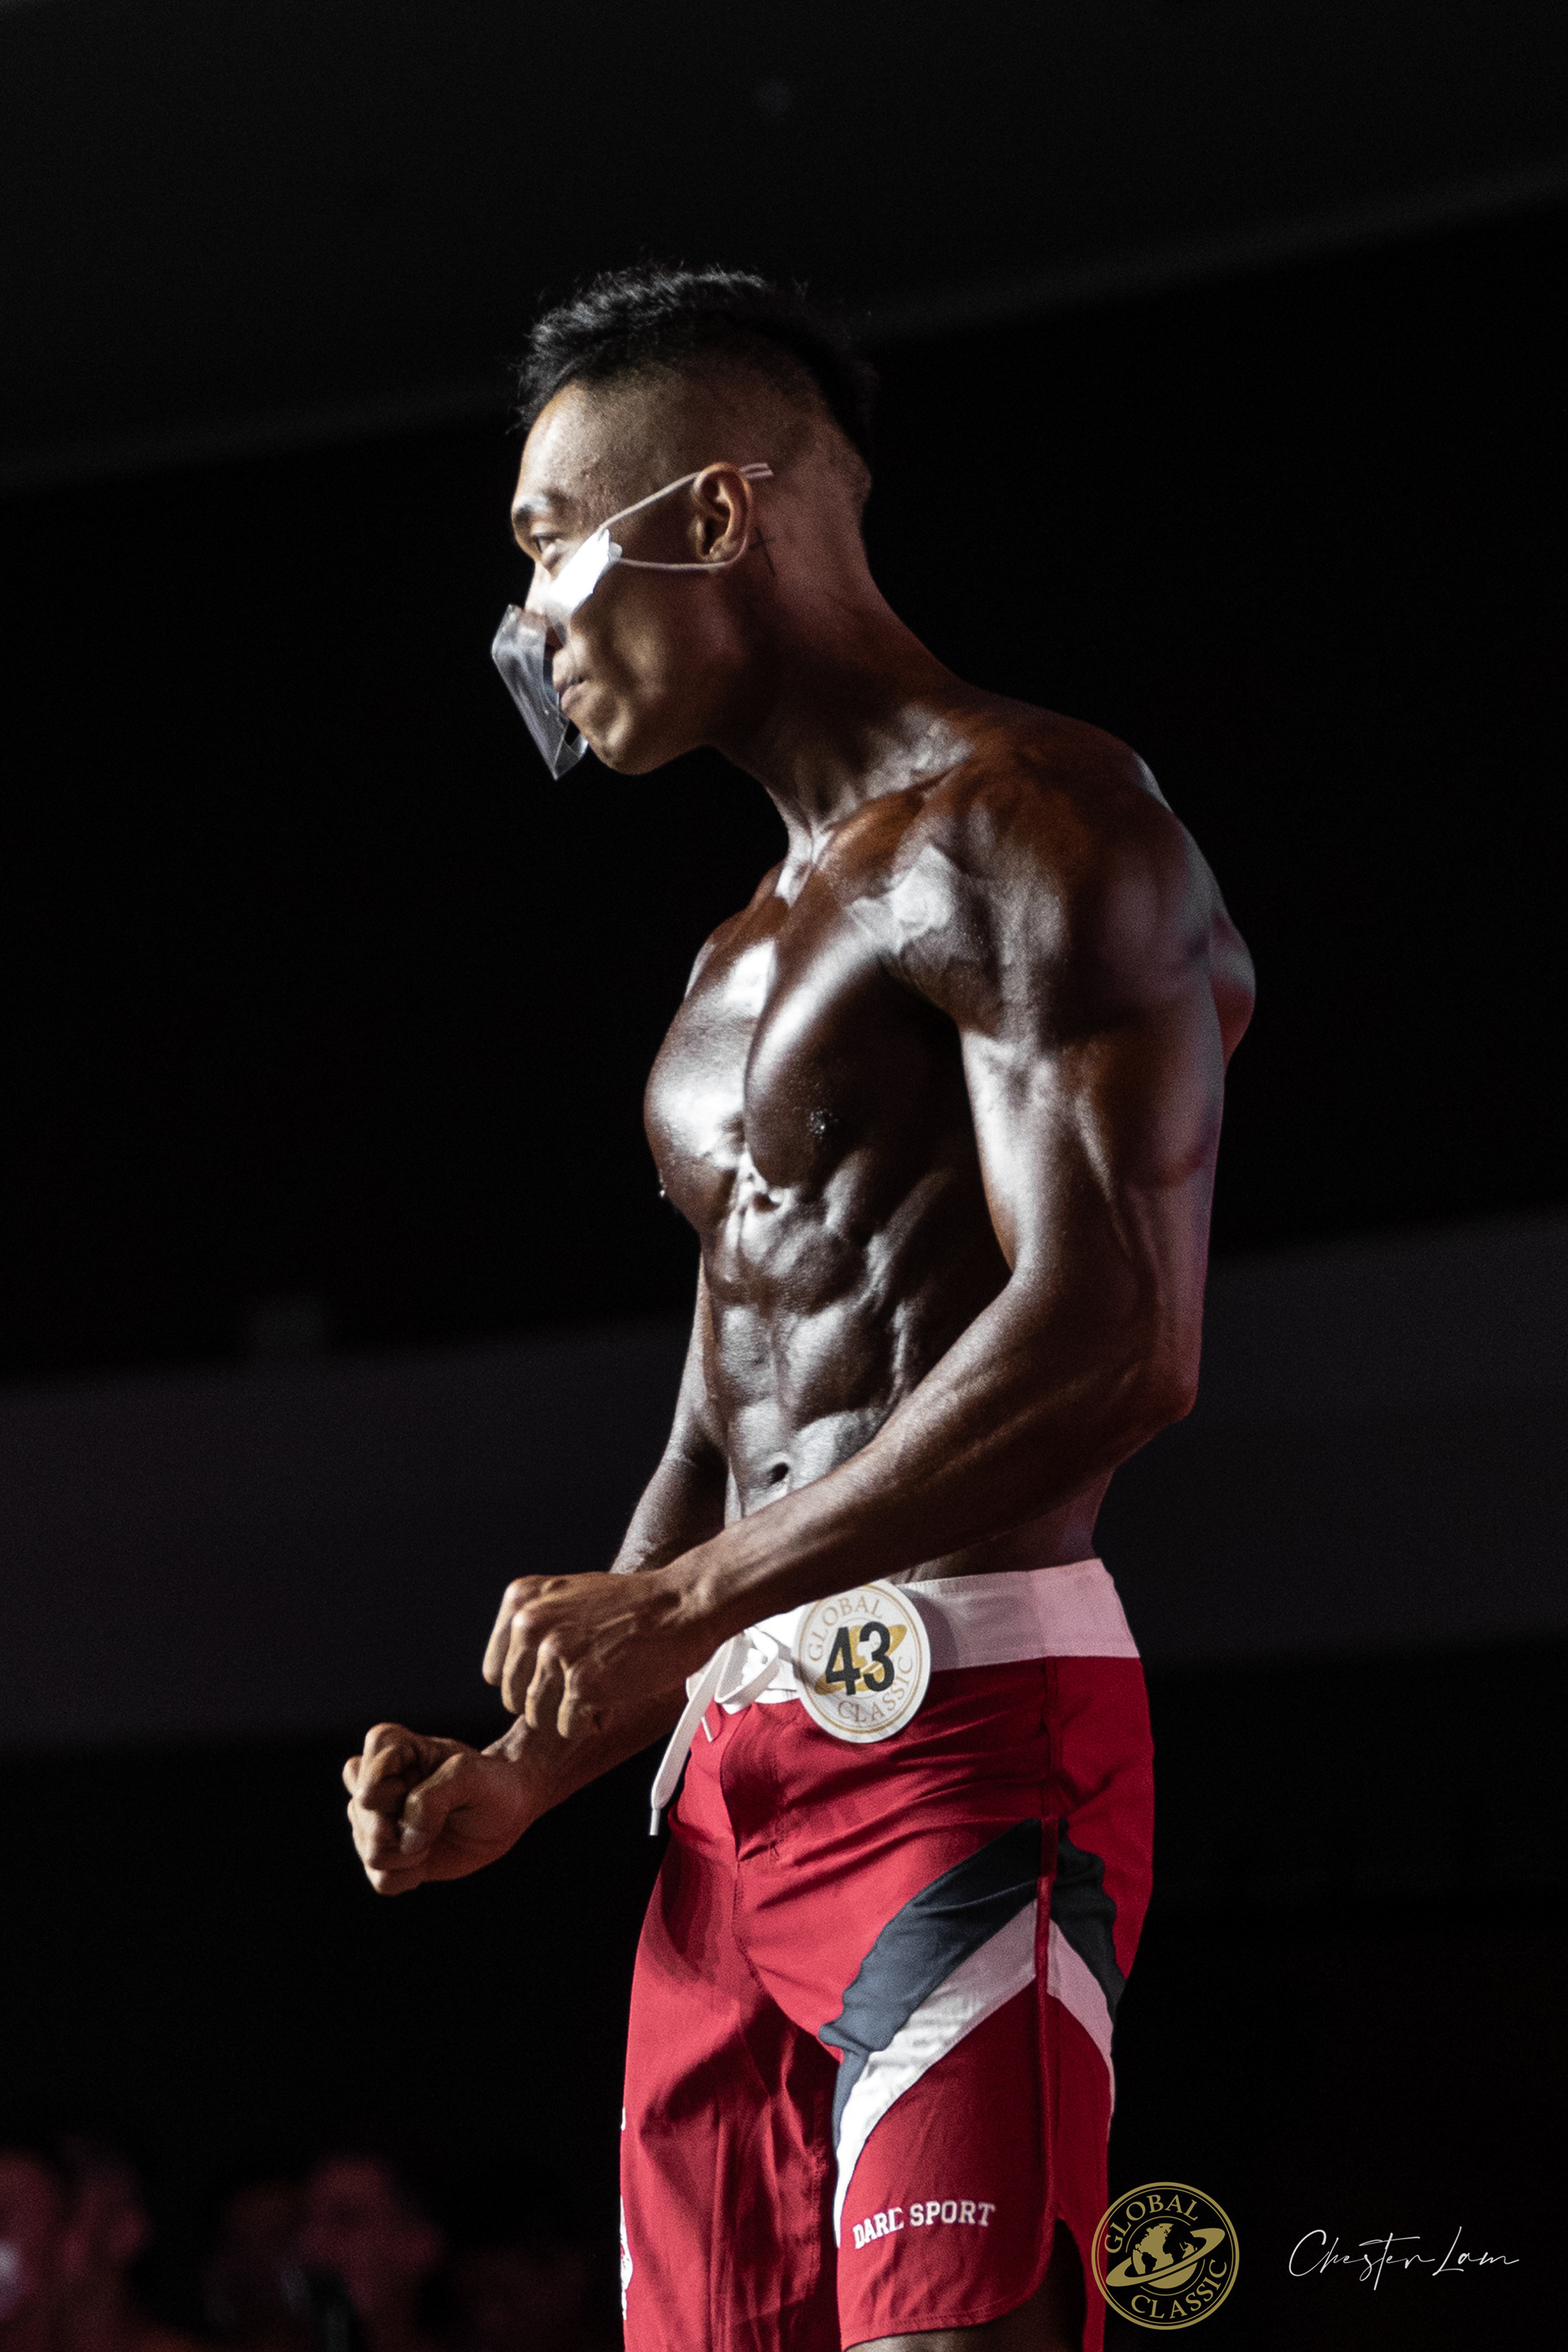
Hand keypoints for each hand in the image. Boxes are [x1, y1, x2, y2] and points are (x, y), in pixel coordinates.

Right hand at [343, 1724, 534, 1894]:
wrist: (509, 1810)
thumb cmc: (489, 1782)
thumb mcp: (468, 1776)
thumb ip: (431, 1799)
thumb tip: (405, 1841)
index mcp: (389, 1748)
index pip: (365, 1778)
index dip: (397, 1794)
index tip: (431, 1784)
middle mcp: (375, 1784)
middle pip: (362, 1817)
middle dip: (404, 1826)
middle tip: (440, 1818)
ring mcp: (377, 1821)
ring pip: (370, 1852)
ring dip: (410, 1855)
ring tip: (435, 1838)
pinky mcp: (388, 1855)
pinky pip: (380, 1880)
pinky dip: (408, 1877)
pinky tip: (427, 1861)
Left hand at [483, 1568, 713, 1736]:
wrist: (682, 1604)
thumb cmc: (635, 1604)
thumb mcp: (568, 1596)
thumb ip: (536, 1625)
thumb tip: (511, 1670)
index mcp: (521, 1600)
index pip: (495, 1671)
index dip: (527, 1681)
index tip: (553, 1676)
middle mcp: (530, 1624)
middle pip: (513, 1698)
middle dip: (548, 1700)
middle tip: (584, 1683)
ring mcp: (554, 1654)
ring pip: (537, 1717)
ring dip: (569, 1713)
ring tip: (601, 1687)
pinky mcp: (580, 1683)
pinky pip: (567, 1728)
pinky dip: (590, 1723)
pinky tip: (612, 1697)